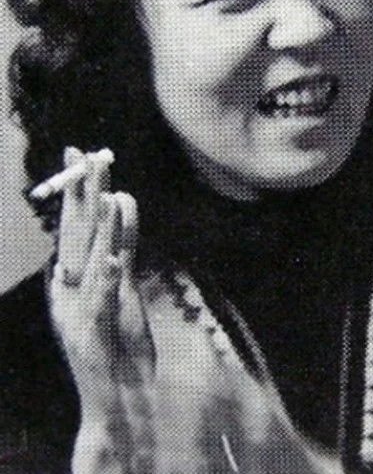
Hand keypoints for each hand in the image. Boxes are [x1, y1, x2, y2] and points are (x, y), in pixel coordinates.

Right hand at [50, 147, 154, 472]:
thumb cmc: (118, 344)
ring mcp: (78, 313)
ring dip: (100, 229)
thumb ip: (121, 249)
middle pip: (80, 234)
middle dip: (87, 193)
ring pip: (90, 263)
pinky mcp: (92, 336)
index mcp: (75, 277)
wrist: (115, 399)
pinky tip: (112, 260)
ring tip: (109, 196)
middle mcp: (70, 290)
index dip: (81, 188)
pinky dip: (105, 282)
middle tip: (93, 156)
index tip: (82, 153)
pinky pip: (100, 304)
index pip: (77, 224)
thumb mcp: (122, 291)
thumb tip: (121, 206)